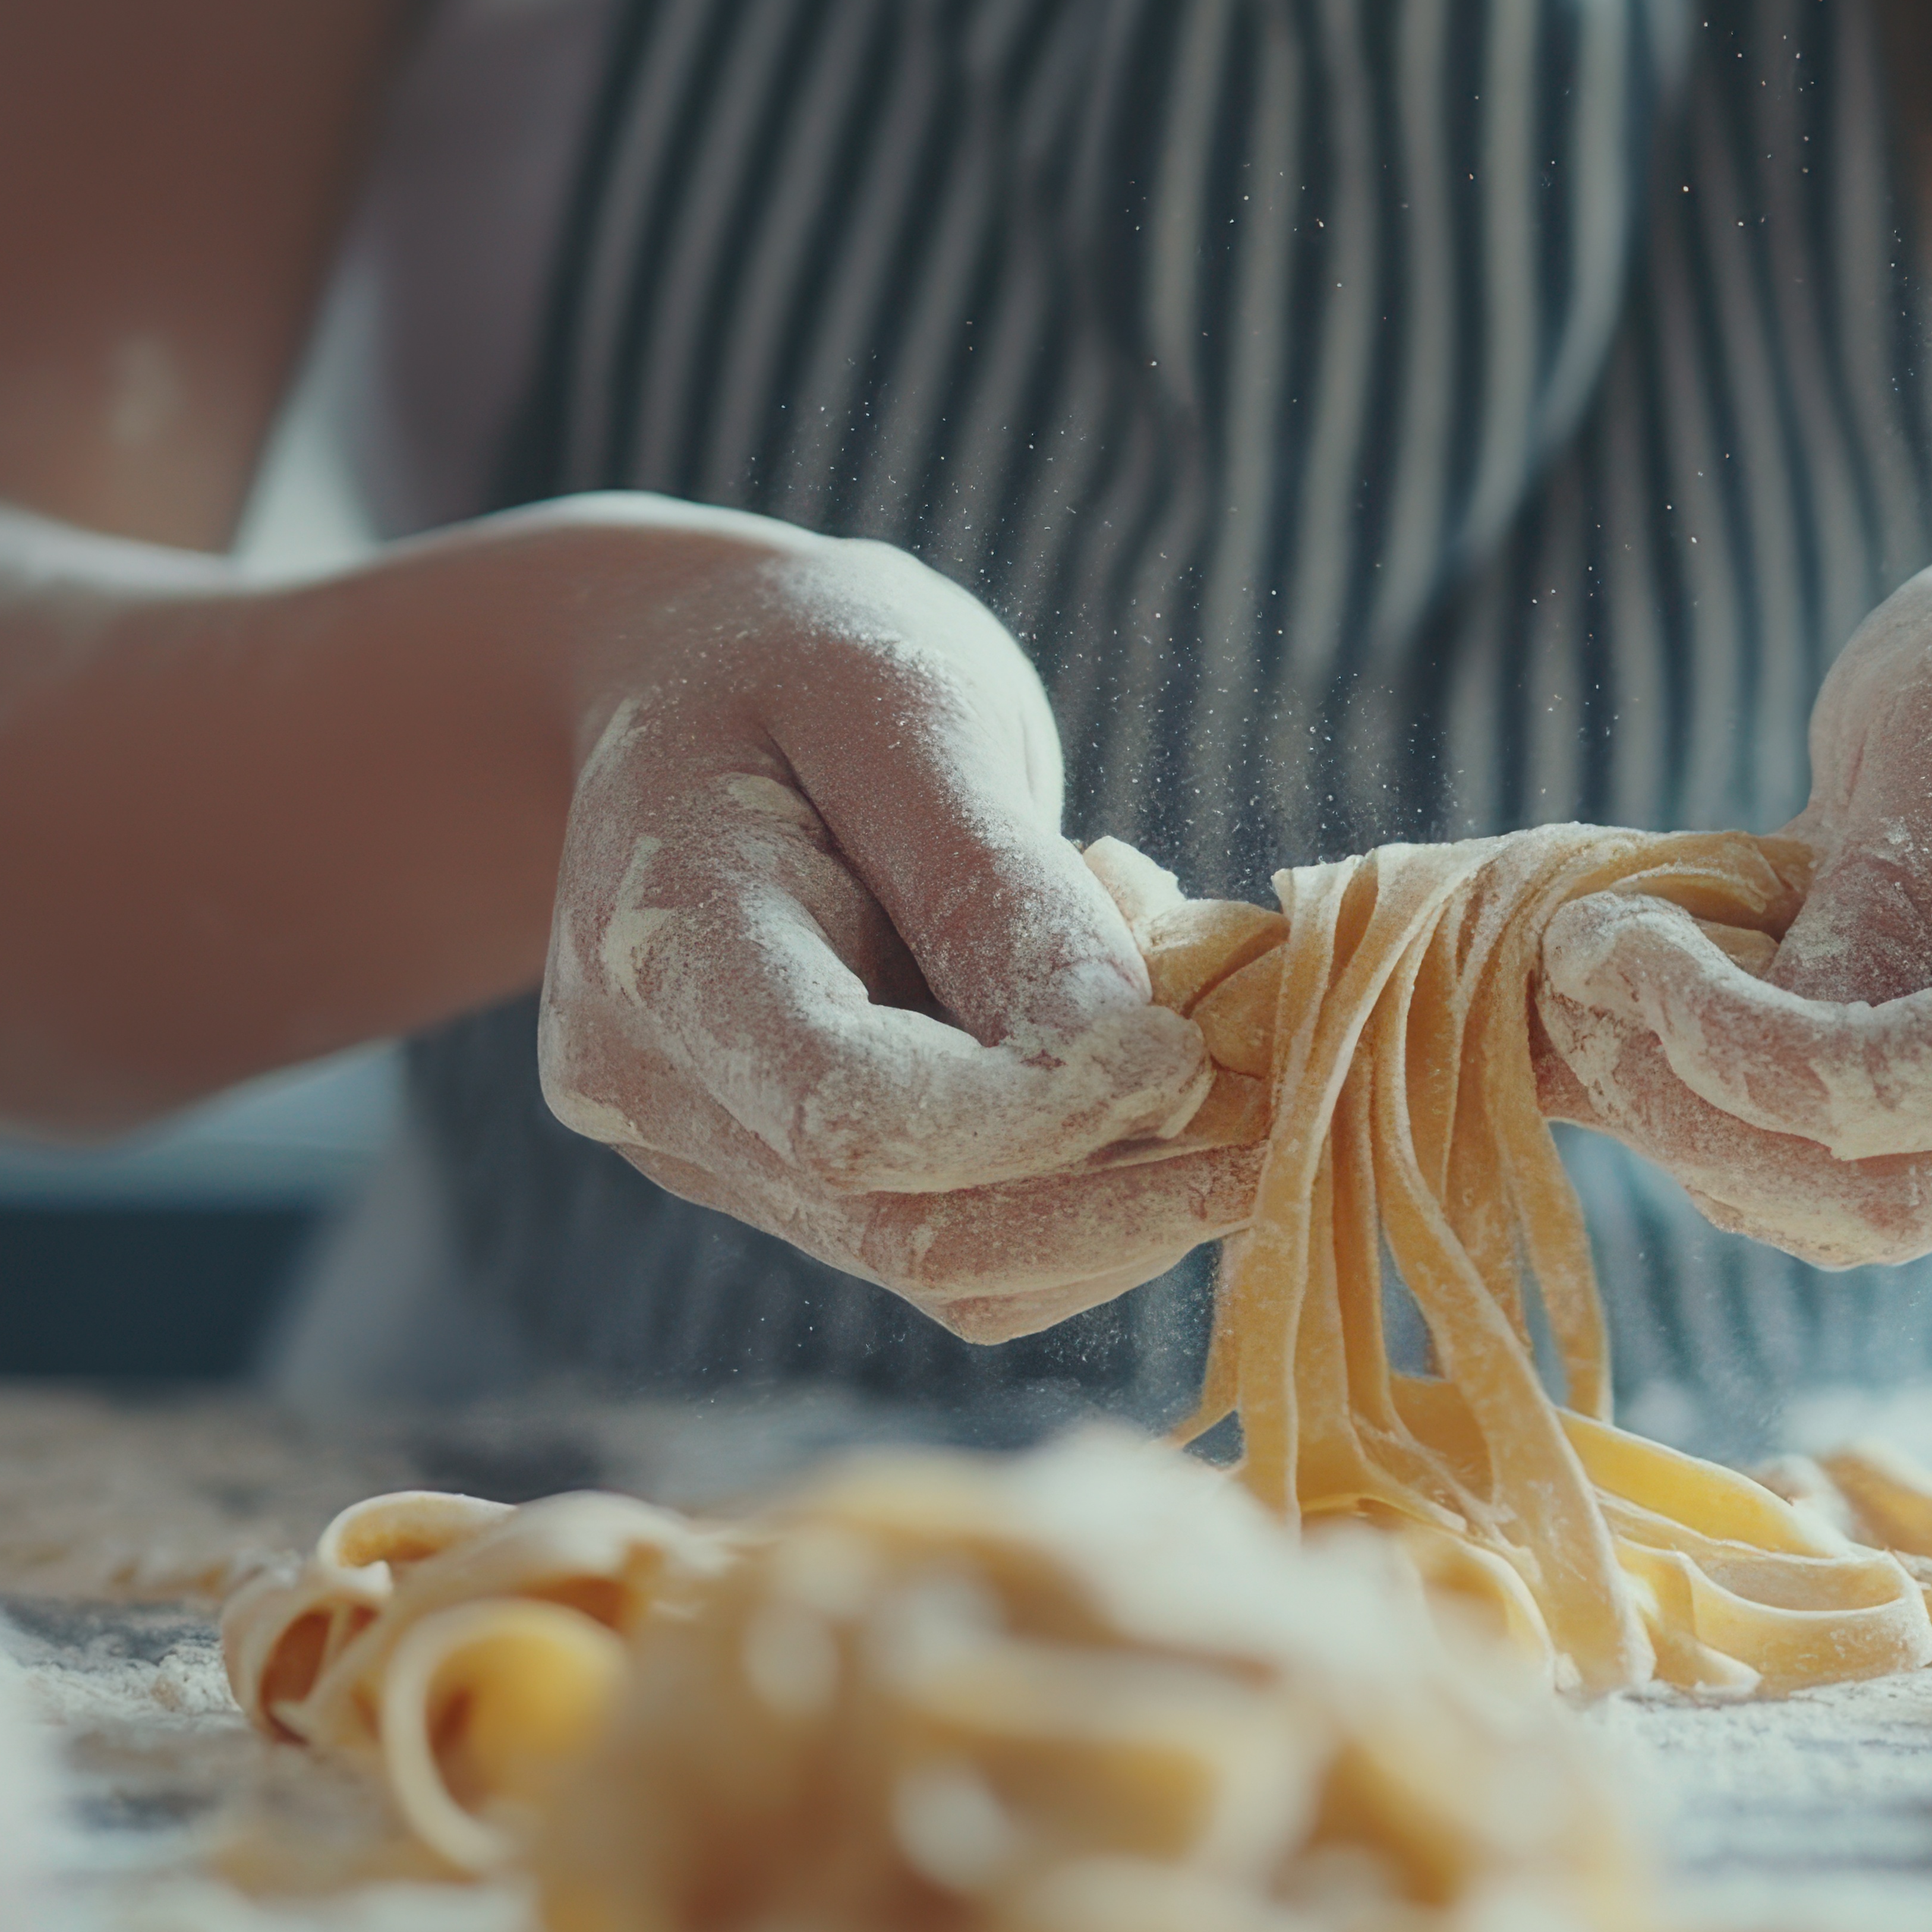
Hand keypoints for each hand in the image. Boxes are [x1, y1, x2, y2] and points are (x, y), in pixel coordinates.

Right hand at [528, 503, 1254, 1340]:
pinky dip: (1076, 1195)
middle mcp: (658, 1088)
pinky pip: (955, 1246)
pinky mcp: (781, 1183)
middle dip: (1114, 1199)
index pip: (847, 1113)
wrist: (681, 683)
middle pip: (904, 1229)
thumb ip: (998, 886)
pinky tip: (1123, 1077)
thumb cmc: (801, 663)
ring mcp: (710, 1153)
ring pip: (947, 1268)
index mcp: (661, 946)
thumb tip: (1135, 1061)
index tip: (1188, 1051)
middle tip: (1273, 1117)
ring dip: (1114, 1206)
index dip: (1036, 1116)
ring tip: (1198, 1061)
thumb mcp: (909, 710)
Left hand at [1535, 513, 1931, 1266]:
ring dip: (1703, 1135)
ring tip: (1600, 1000)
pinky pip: (1889, 1202)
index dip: (1792, 1060)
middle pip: (1918, 1188)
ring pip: (1883, 1220)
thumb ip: (1882, 870)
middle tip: (1565, 981)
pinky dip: (1755, 1141)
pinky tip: (1676, 1040)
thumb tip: (1772, 1030)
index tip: (1627, 958)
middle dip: (1699, 1110)